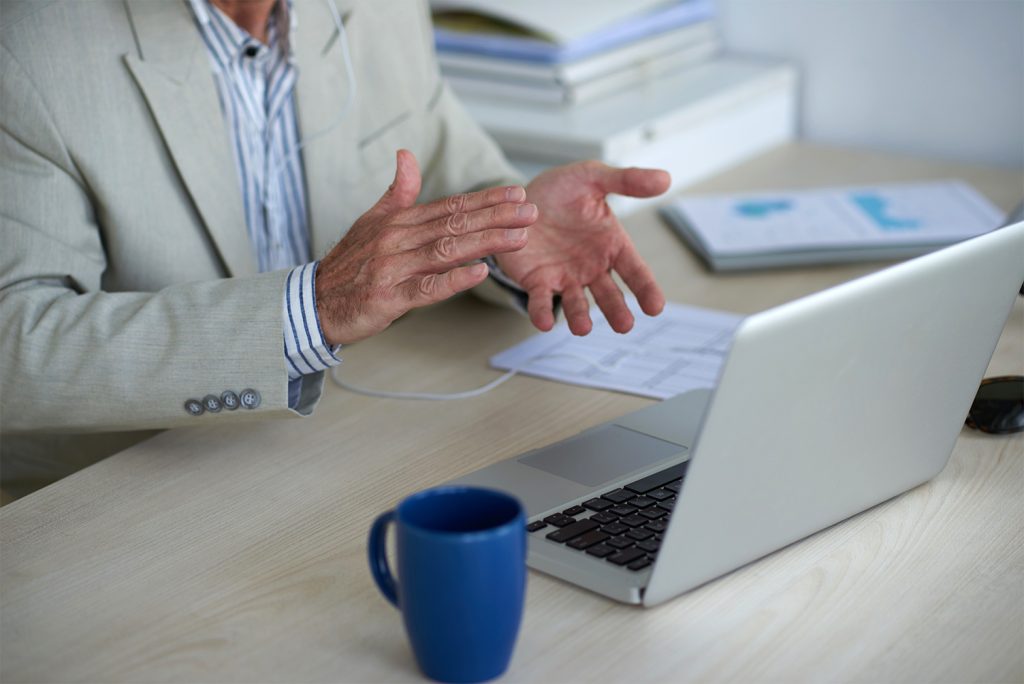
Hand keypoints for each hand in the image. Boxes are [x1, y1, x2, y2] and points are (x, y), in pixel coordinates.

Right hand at [316, 150, 536, 344]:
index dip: (485, 199)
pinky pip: (426, 288)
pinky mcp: (389, 298)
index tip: (516, 193)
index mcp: (398, 221)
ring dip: (485, 243)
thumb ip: (397, 192)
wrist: (314, 302)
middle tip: (531, 211)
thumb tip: (406, 154)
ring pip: (446, 251)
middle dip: (496, 217)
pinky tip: (479, 272)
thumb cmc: (349, 263)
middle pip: (454, 224)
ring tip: (519, 237)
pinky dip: (453, 280)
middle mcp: (397, 239)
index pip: (449, 205)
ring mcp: (393, 268)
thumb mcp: (371, 221)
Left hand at [494, 161, 669, 334]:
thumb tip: (666, 179)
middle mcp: (592, 267)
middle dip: (616, 310)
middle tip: (624, 325)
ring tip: (583, 328)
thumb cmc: (562, 189)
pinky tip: (545, 323)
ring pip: (576, 303)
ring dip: (580, 317)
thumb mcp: (593, 177)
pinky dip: (542, 313)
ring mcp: (565, 277)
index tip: (656, 307)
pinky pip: (541, 300)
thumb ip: (626, 180)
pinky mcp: (537, 281)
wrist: (519, 197)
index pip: (635, 271)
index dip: (646, 289)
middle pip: (609, 295)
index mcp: (612, 245)